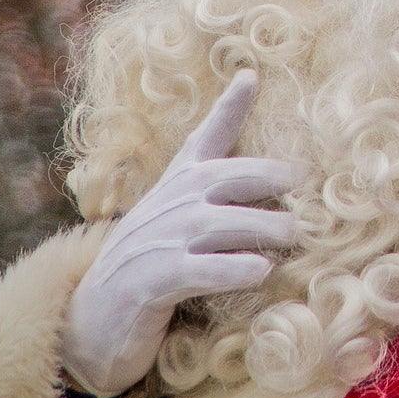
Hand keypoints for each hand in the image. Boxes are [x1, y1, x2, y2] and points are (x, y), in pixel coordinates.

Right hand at [61, 70, 304, 396]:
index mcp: (177, 186)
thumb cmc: (149, 266)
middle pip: (226, 178)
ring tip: (296, 235)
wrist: (88, 322)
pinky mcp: (154, 283)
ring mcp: (159, 243)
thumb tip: (272, 175)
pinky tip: (262, 270)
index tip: (251, 74)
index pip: (204, 139)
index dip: (229, 106)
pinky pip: (200, 271)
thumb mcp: (177, 220)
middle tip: (310, 183)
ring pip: (221, 225)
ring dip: (263, 228)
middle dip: (268, 176)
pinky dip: (233, 269)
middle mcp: (170, 206)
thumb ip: (217, 194)